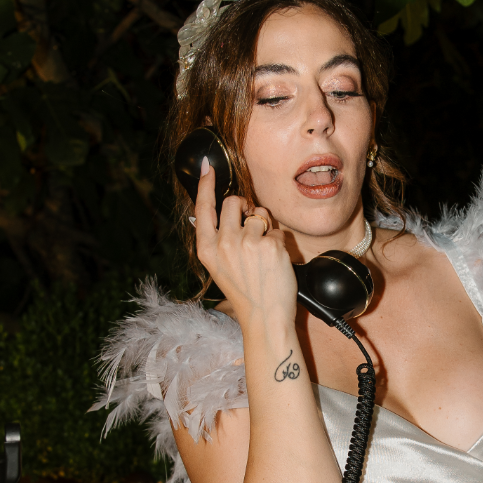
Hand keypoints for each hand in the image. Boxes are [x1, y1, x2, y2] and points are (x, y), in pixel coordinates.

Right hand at [194, 162, 296, 330]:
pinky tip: (275, 261)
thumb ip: (217, 239)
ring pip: (258, 213)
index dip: (206, 185)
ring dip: (264, 226)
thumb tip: (221, 209)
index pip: (203, 208)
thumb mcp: (219, 267)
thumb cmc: (244, 291)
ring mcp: (247, 243)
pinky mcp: (271, 245)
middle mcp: (224, 243)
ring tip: (263, 252)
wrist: (264, 316)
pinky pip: (277, 230)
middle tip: (251, 225)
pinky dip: (279, 243)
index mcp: (206, 249)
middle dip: (245, 207)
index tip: (209, 167)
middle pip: (234, 201)